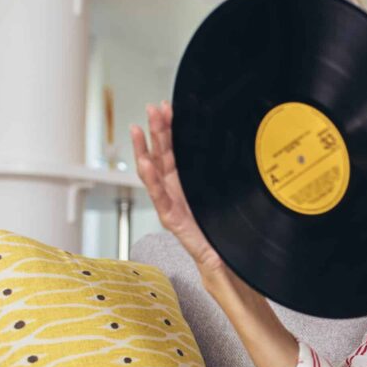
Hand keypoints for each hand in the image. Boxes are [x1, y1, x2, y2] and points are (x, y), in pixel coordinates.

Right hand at [130, 101, 225, 276]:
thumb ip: (216, 173)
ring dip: (144, 150)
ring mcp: (170, 204)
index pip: (173, 150)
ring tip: (138, 130)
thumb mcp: (219, 193)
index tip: (167, 108)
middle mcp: (174, 190)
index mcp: (184, 182)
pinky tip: (145, 164)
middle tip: (152, 109)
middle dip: (155, 131)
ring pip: (153, 173)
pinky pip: (159, 197)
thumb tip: (228, 144)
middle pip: (160, 155)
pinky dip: (151, 180)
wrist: (222, 259)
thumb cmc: (219, 228)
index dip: (168, 128)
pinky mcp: (172, 219)